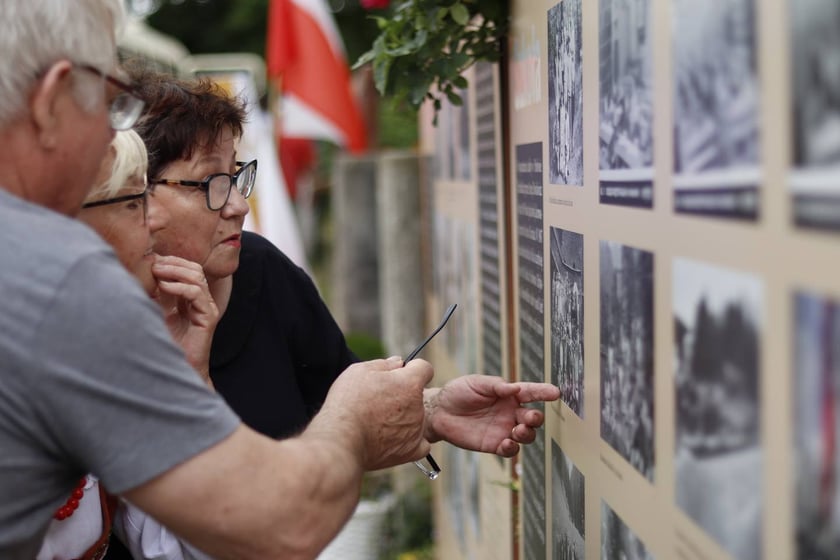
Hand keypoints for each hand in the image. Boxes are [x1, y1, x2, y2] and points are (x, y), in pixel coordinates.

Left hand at [151, 256, 218, 383]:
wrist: (178, 369)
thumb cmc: (168, 344)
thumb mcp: (160, 313)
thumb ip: (159, 295)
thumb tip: (147, 273)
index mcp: (193, 298)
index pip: (188, 270)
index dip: (171, 262)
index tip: (150, 260)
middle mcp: (203, 301)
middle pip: (194, 269)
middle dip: (173, 263)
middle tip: (152, 263)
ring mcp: (208, 309)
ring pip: (197, 278)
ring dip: (175, 271)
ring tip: (157, 272)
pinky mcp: (209, 318)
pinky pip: (197, 293)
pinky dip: (179, 286)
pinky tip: (164, 287)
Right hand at [316, 358, 433, 470]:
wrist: (342, 440)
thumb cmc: (348, 403)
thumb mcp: (359, 371)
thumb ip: (384, 364)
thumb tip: (398, 362)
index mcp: (410, 383)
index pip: (424, 369)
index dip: (411, 370)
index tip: (398, 376)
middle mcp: (418, 406)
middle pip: (418, 396)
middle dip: (403, 396)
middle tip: (378, 403)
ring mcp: (416, 430)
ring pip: (416, 419)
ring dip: (404, 418)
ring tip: (377, 424)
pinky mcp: (412, 451)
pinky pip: (421, 444)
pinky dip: (411, 442)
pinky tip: (394, 440)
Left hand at [424, 376, 560, 456]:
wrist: (439, 412)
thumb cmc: (458, 392)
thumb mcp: (477, 383)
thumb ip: (496, 386)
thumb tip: (516, 388)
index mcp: (508, 395)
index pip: (531, 392)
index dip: (544, 392)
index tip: (555, 392)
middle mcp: (510, 412)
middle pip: (533, 417)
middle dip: (536, 418)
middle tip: (529, 418)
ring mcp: (503, 429)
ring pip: (526, 435)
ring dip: (527, 434)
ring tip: (517, 430)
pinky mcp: (494, 444)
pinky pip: (510, 450)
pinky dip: (513, 448)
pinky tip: (507, 443)